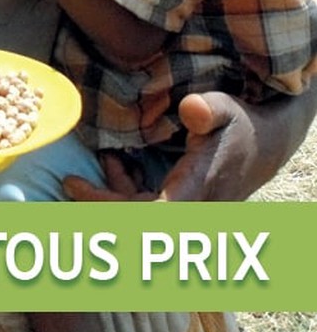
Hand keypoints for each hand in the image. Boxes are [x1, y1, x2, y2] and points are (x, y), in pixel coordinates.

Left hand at [63, 88, 309, 203]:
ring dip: (109, 195)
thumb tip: (191, 109)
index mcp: (195, 190)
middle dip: (98, 206)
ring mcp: (182, 211)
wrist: (262, 146)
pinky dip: (123, 190)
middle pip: (134, 223)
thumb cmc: (239, 126)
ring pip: (135, 216)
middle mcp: (187, 209)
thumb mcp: (226, 109)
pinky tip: (115, 162)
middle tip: (69, 182)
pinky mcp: (177, 206)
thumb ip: (209, 110)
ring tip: (89, 167)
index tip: (83, 192)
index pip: (152, 216)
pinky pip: (142, 207)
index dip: (114, 211)